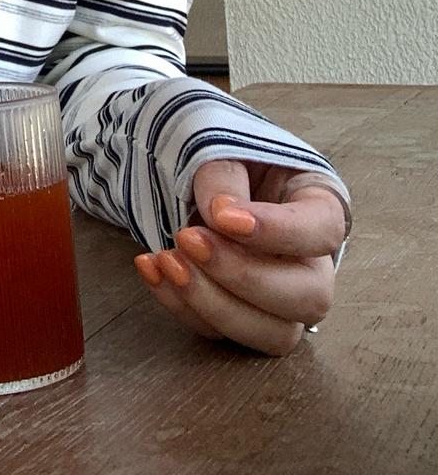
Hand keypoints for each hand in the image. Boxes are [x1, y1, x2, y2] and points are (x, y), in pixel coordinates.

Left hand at [133, 158, 347, 355]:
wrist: (178, 163)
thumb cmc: (214, 150)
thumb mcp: (219, 140)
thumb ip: (224, 175)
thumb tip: (219, 216)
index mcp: (317, 204)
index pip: (323, 230)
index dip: (279, 231)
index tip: (224, 217)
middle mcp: (310, 261)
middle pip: (310, 297)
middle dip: (244, 277)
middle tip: (189, 239)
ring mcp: (278, 296)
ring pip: (273, 334)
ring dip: (214, 303)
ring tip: (168, 260)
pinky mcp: (238, 315)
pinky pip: (220, 332)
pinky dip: (180, 305)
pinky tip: (151, 267)